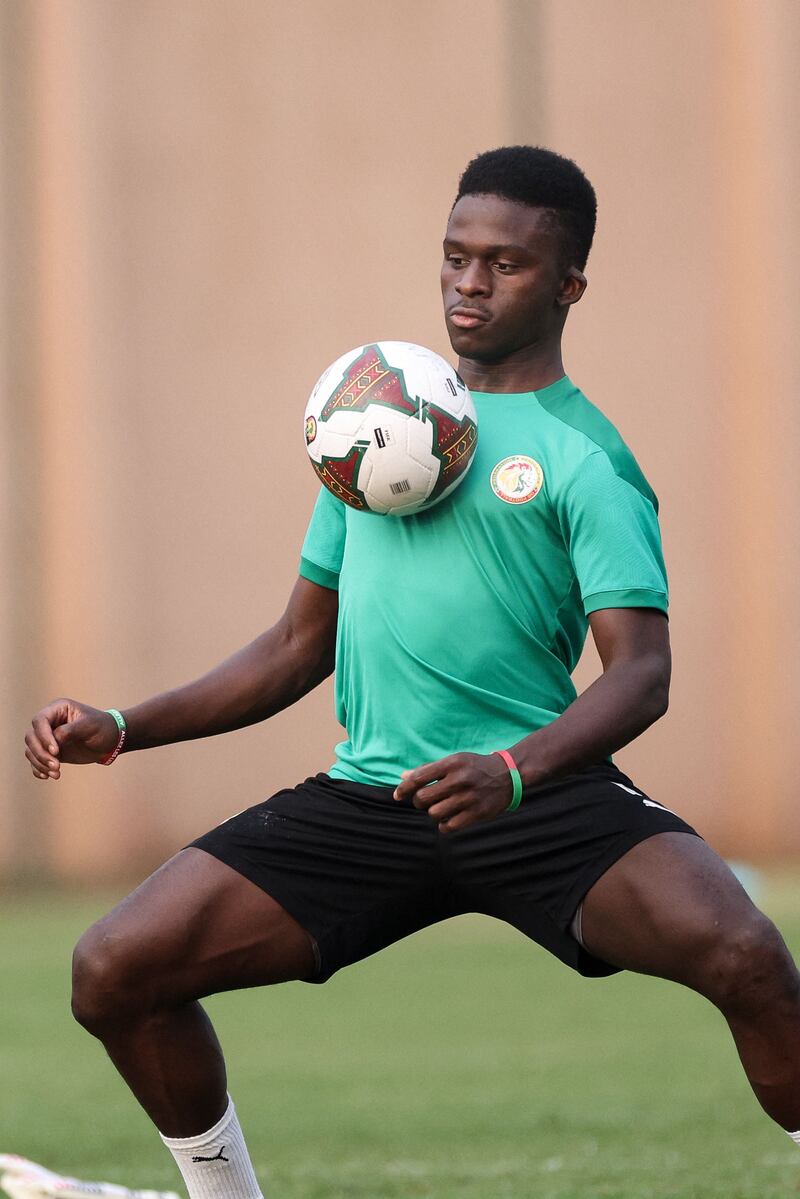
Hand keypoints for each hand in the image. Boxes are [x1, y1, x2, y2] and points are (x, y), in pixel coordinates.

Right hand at [25, 699, 120, 779]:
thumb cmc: (102, 727)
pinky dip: (39, 769)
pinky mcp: (50, 751)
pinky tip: (48, 776)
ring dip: (40, 763)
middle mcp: (50, 722)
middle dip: (41, 753)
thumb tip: (54, 740)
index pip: (40, 721)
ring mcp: (48, 737)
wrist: (110, 740)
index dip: (44, 736)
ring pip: (31, 750)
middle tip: (56, 765)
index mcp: (58, 709)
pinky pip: (36, 760)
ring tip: (56, 773)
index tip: (56, 751)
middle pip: (31, 737)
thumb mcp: (89, 725)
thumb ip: (70, 730)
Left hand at [392, 751, 514, 831]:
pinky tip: (449, 818)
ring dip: (433, 812)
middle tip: (425, 800)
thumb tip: (403, 777)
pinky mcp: (478, 813)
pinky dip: (444, 825)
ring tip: (440, 807)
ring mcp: (469, 798)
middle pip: (423, 798)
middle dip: (419, 801)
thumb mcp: (454, 761)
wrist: (508, 775)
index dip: (404, 789)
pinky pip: (449, 827)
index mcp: (452, 764)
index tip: (398, 795)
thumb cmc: (475, 767)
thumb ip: (429, 769)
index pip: (418, 778)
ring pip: (434, 814)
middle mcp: (460, 780)